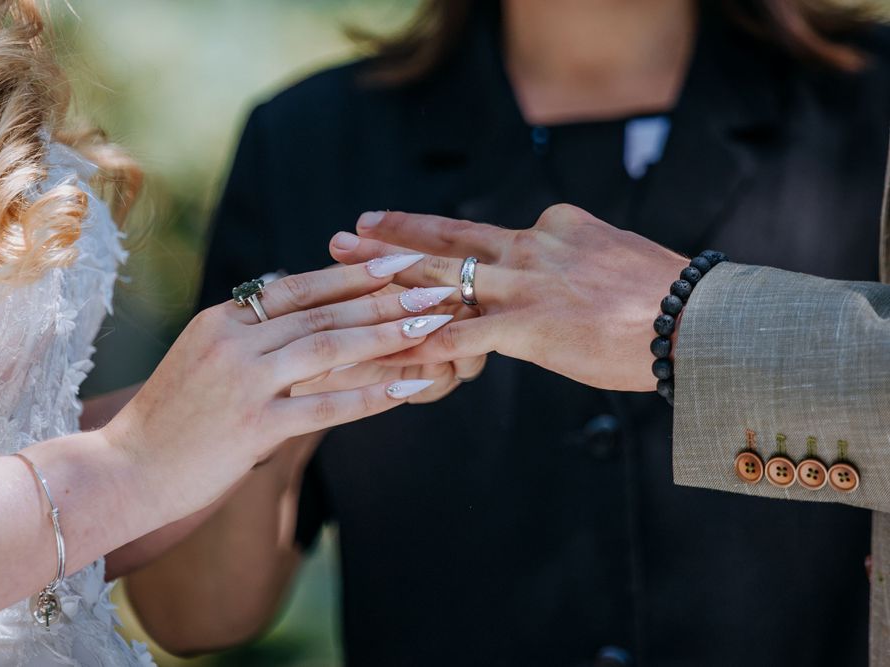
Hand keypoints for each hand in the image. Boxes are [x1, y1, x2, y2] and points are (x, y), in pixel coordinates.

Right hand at [101, 261, 450, 524]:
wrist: (123, 471)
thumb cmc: (170, 417)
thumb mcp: (201, 357)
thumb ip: (248, 329)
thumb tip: (291, 290)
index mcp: (222, 319)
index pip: (298, 286)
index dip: (353, 273)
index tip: (400, 261)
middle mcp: (234, 342)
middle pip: (324, 312)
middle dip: (387, 298)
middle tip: (439, 286)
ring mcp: (244, 383)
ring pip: (331, 349)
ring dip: (390, 335)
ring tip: (436, 324)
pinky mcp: (254, 428)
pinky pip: (327, 406)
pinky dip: (374, 395)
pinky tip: (412, 387)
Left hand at [329, 205, 688, 391]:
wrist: (698, 319)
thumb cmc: (667, 298)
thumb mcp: (615, 257)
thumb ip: (576, 260)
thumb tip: (563, 279)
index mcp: (554, 226)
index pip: (485, 237)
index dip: (442, 242)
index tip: (408, 233)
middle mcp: (531, 246)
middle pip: (447, 240)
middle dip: (392, 237)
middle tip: (348, 232)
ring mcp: (525, 285)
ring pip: (441, 279)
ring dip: (388, 280)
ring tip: (346, 275)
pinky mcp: (527, 325)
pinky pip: (460, 337)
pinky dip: (421, 346)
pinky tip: (388, 352)